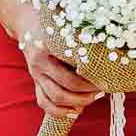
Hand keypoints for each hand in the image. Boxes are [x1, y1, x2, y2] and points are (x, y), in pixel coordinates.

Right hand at [11, 0, 100, 121]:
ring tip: (93, 99)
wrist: (28, 24)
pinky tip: (76, 111)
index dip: (89, 79)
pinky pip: (44, 102)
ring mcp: (35, 74)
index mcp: (47, 47)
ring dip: (76, 103)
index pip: (70, 71)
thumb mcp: (66, 28)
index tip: (104, 77)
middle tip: (102, 90)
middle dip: (85, 94)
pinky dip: (60, 111)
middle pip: (63, 87)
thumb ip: (82, 39)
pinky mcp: (35, 82)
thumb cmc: (54, 24)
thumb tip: (108, 54)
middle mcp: (39, 63)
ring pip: (53, 98)